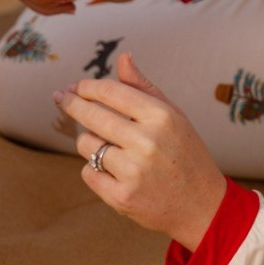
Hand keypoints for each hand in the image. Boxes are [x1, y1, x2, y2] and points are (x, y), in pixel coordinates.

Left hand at [53, 52, 225, 250]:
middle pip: (91, 115)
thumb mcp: (173, 117)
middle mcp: (147, 142)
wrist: (203, 207)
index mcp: (161, 117)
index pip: (110, 92)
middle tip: (60, 98)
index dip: (86, 86)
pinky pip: (87, 173)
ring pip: (85, 144)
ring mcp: (133, 171)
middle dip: (71, 104)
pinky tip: (113, 172)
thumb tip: (123, 57)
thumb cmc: (185, 154)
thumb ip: (143, 87)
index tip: (74, 86)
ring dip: (89, 142)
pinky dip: (93, 170)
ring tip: (109, 147)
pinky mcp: (122, 196)